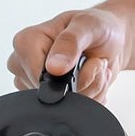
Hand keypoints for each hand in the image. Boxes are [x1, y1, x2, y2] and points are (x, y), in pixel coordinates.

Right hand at [7, 5, 132, 102]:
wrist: (111, 40)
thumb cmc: (96, 27)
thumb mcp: (88, 25)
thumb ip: (70, 42)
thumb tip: (53, 68)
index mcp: (25, 41)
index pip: (36, 75)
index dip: (65, 76)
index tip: (83, 60)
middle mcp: (24, 64)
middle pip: (51, 94)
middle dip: (82, 82)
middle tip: (94, 62)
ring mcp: (34, 84)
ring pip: (64, 104)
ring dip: (90, 89)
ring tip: (94, 68)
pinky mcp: (48, 99)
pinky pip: (72, 110)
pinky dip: (92, 97)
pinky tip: (93, 80)